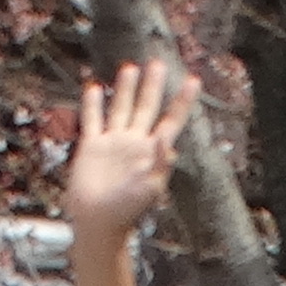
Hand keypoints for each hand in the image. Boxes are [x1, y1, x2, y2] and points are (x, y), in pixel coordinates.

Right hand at [58, 60, 198, 250]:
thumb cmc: (126, 210)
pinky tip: (93, 88)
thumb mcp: (149, 187)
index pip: (171, 120)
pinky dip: (93, 104)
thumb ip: (160, 162)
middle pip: (146, 107)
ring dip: (125, 88)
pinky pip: (93, 119)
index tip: (193, 80)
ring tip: (130, 67)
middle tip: (158, 63)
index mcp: (152, 152)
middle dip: (153, 86)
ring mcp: (113, 143)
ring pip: (120, 108)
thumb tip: (168, 139)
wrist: (97, 221)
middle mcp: (134, 143)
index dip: (182, 101)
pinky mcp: (92, 146)